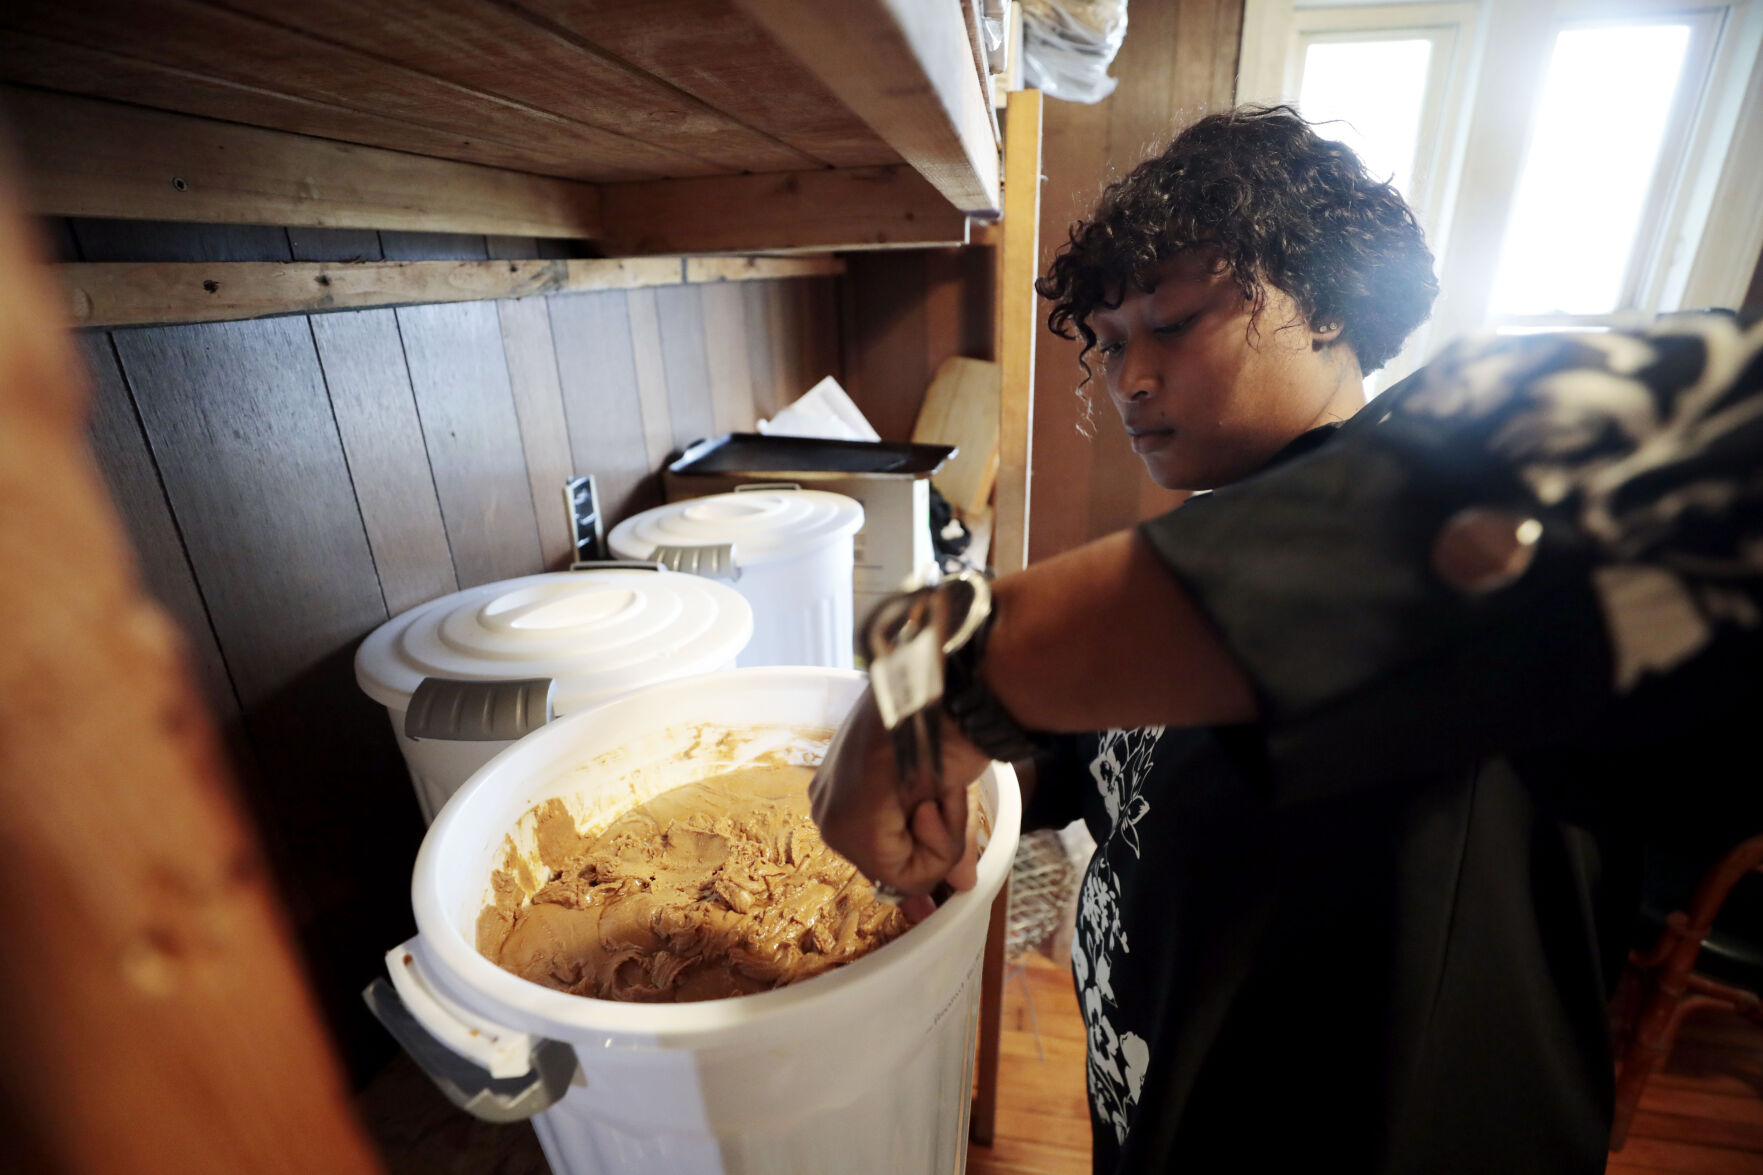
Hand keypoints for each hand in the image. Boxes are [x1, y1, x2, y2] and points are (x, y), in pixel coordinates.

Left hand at [809, 686, 992, 904]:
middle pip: (896, 865)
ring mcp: (835, 822)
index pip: (885, 850)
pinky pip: (910, 875)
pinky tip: (934, 799)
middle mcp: (827, 808)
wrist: (950, 696)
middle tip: (943, 791)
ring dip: (943, 838)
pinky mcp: (852, 830)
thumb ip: (943, 839)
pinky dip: (940, 844)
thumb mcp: (942, 790)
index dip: (926, 850)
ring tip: (940, 789)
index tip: (943, 808)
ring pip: (906, 874)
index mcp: (839, 791)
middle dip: (937, 840)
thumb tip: (963, 886)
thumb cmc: (947, 728)